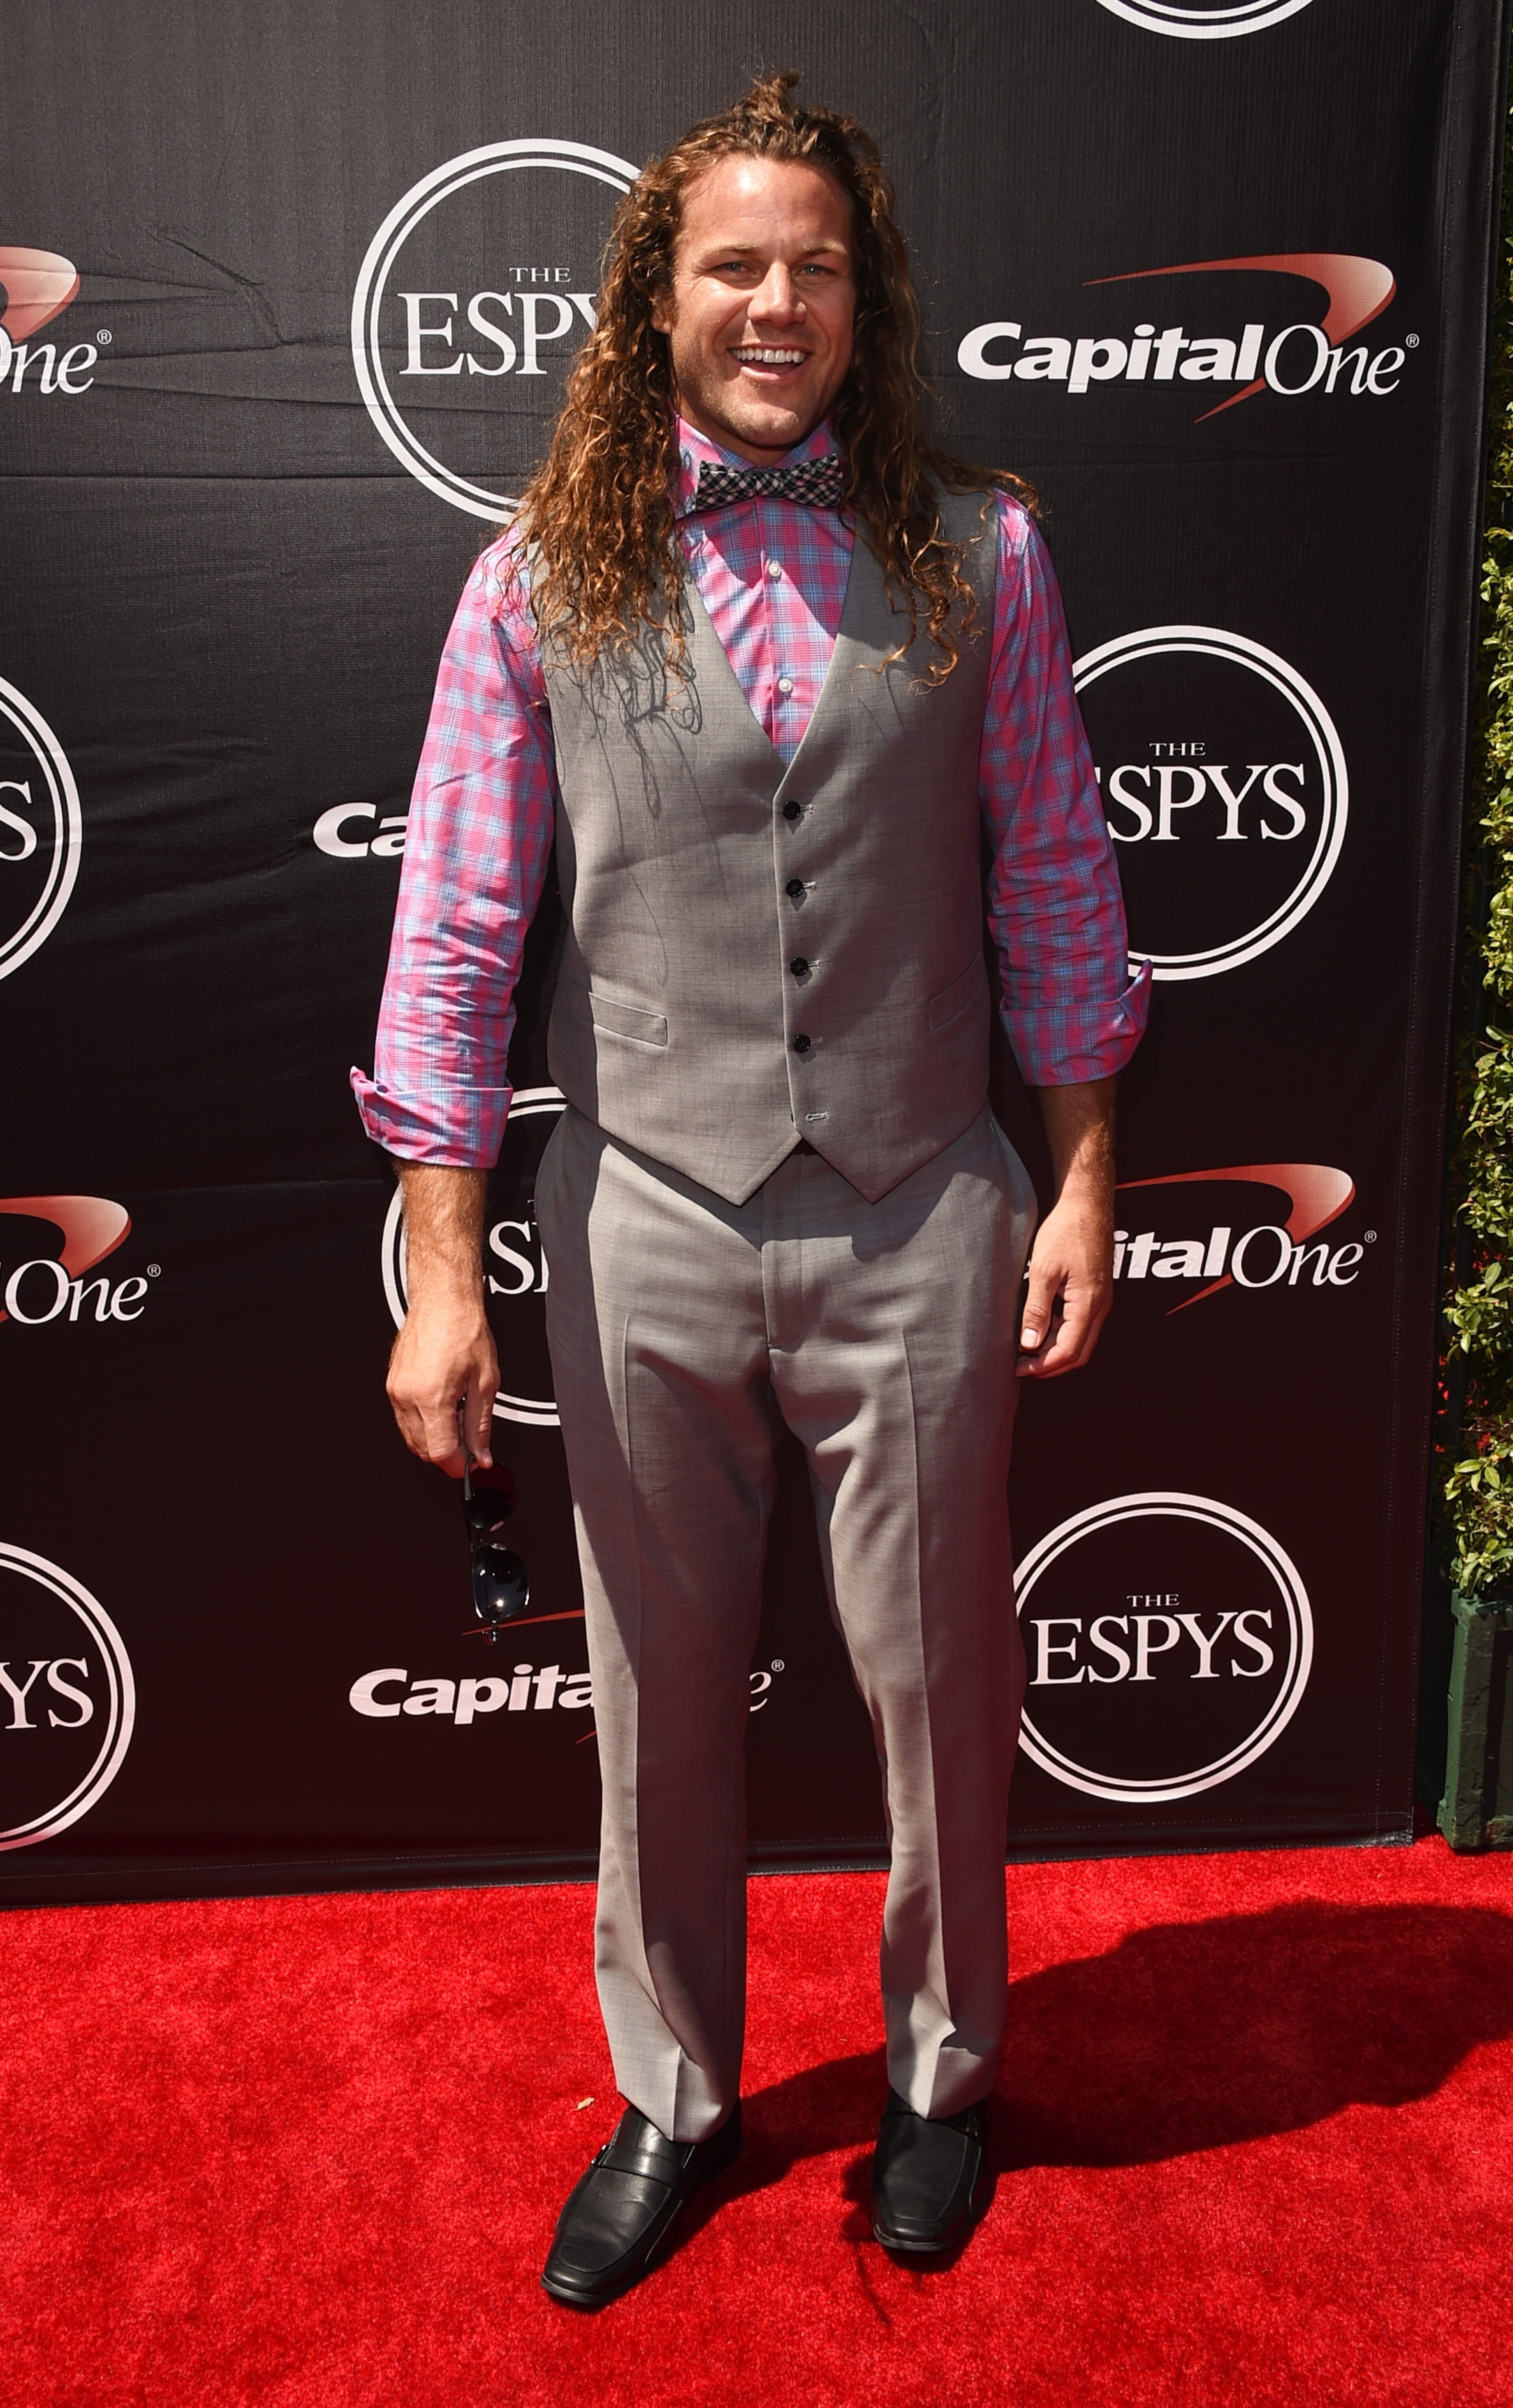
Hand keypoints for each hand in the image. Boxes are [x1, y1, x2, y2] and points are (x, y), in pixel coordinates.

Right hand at [385, 1162, 495, 1476]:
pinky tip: (442, 1409)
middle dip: (446, 1454)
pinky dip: (422, 1424)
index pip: (440, 1451)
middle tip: (469, 1445)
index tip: (471, 1466)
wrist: (443, 1300)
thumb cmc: (465, 1330)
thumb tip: (482, 1454)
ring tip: (458, 1420)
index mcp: (431, 1398)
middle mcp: (407, 1397)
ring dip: (433, 1440)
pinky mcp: (392, 1383)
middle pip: (422, 1449)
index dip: (457, 1465)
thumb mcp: (485, 1381)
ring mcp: (395, 1390)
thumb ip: (481, 1424)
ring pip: (411, 1436)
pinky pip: (404, 1418)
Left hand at [1017, 1075, 1115, 1379]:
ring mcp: (1101, 1300)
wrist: (1088, 1203)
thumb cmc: (1066, 1231)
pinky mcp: (1096, 1291)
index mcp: (1089, 1304)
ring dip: (1056, 1350)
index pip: (1068, 1352)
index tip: (1019, 1368)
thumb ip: (1036, 1310)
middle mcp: (1101, 1307)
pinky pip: (1082, 1324)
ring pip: (1082, 1340)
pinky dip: (1062, 1334)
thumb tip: (1029, 1345)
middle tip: (1021, 1366)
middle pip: (1079, 1353)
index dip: (1043, 1366)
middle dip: (1051, 1364)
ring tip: (1027, 1350)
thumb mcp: (1043, 1271)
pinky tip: (1041, 1328)